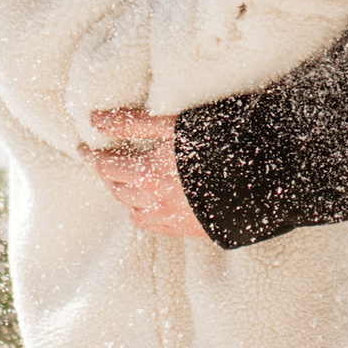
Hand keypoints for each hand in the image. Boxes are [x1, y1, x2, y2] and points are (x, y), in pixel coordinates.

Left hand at [85, 109, 211, 241]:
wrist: (264, 179)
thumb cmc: (220, 142)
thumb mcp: (173, 124)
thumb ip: (132, 122)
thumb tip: (94, 119)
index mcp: (148, 175)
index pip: (105, 166)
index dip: (91, 156)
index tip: (83, 148)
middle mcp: (155, 202)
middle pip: (116, 190)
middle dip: (105, 174)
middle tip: (101, 161)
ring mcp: (173, 219)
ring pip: (133, 211)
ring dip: (123, 195)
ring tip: (124, 181)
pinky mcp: (191, 229)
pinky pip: (154, 226)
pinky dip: (143, 213)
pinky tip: (148, 204)